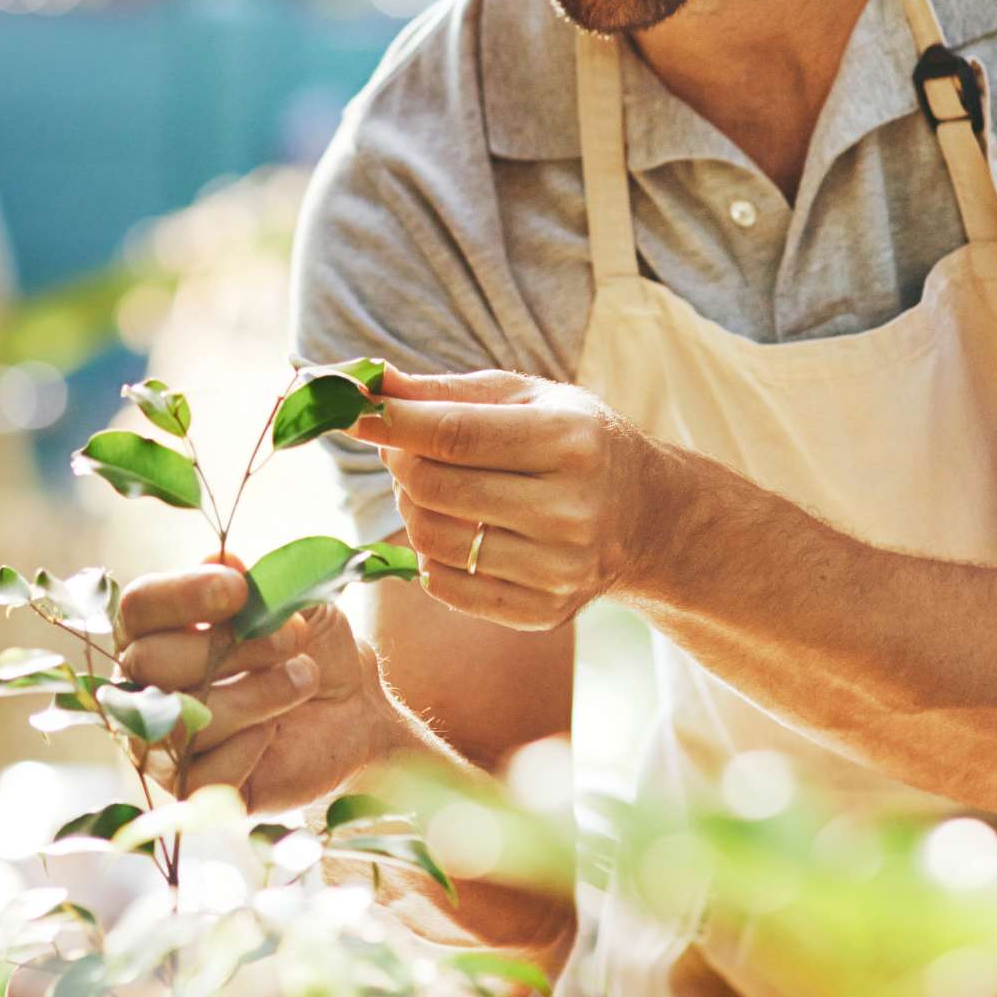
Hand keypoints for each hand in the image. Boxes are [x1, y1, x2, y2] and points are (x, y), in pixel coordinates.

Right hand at [116, 557, 404, 809]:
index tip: (239, 589)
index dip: (182, 594)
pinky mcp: (193, 789)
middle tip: (291, 637)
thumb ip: (254, 583)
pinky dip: (246, 748)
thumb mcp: (293, 601)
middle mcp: (145, 685)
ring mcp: (163, 741)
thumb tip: (220, 558)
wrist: (354, 708)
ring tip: (302, 678)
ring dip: (251, 693)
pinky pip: (199, 774)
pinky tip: (275, 732)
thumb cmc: (311, 646)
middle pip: (149, 661)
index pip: (138, 607)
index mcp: (156, 630)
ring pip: (177, 719)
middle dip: (227, 647)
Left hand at [349, 366, 672, 633]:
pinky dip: (432, 554)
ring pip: (431, 541)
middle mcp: (571, 512)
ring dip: (410, 507)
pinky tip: (457, 529)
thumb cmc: (577, 442)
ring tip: (433, 487)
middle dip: (399, 462)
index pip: (453, 435)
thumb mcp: (528, 398)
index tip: (349, 409)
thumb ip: (446, 392)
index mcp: (572, 443)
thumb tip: (368, 383)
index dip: (390, 423)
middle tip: (403, 447)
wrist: (647, 517)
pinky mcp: (543, 613)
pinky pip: (445, 587)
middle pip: (434, 490)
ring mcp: (559, 571)